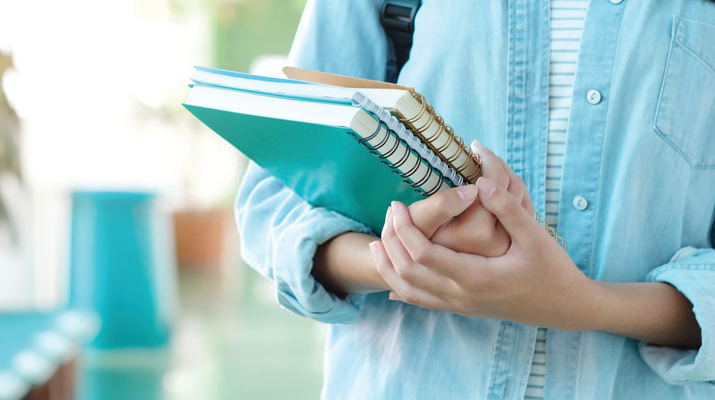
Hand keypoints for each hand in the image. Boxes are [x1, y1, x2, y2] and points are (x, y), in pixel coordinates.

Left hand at [371, 177, 596, 330]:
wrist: (565, 307)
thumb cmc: (552, 270)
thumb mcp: (536, 237)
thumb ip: (508, 208)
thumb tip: (480, 181)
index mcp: (476, 277)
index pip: (423, 253)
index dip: (404, 228)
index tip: (397, 204)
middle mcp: (462, 295)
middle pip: (407, 272)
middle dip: (391, 241)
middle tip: (389, 214)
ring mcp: (460, 305)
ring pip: (409, 291)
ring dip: (388, 266)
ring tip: (377, 242)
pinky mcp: (462, 307)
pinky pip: (422, 302)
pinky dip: (402, 287)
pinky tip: (392, 279)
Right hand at [407, 140, 533, 256]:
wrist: (424, 262)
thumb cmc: (416, 235)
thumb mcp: (420, 219)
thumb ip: (442, 205)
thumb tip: (473, 189)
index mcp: (476, 234)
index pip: (494, 184)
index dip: (487, 159)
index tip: (473, 146)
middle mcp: (498, 243)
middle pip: (511, 188)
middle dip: (497, 163)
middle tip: (480, 151)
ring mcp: (507, 245)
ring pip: (519, 196)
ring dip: (505, 175)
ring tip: (487, 164)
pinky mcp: (511, 244)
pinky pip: (522, 208)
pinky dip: (510, 191)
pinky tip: (493, 184)